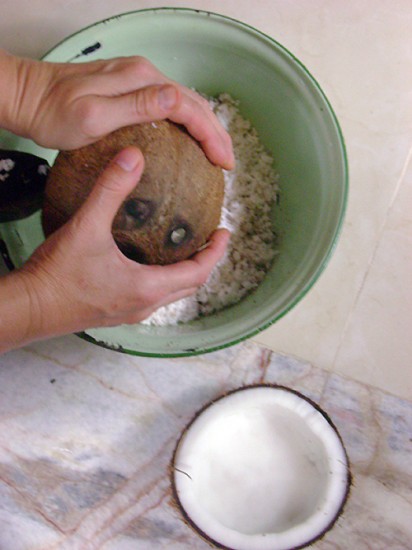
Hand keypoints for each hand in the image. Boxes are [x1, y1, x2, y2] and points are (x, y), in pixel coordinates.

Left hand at [2, 52, 233, 169]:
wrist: (28, 97)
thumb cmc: (54, 112)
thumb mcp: (93, 115)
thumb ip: (135, 105)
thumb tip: (174, 99)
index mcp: (140, 79)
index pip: (189, 106)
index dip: (211, 135)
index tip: (223, 162)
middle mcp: (144, 74)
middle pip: (193, 103)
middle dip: (216, 133)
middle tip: (227, 163)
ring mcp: (137, 80)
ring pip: (184, 103)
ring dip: (205, 128)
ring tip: (217, 154)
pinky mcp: (130, 89)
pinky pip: (169, 105)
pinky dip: (187, 124)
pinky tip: (190, 140)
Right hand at [8, 147, 228, 346]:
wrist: (30, 307)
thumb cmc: (58, 274)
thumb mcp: (87, 227)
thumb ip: (111, 189)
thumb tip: (133, 157)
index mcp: (147, 288)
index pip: (198, 272)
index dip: (215, 252)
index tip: (224, 232)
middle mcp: (144, 305)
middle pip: (190, 286)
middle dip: (205, 262)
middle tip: (210, 238)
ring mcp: (130, 312)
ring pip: (172, 294)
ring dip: (185, 272)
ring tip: (185, 246)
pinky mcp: (116, 312)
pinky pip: (152, 296)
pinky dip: (164, 278)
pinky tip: (149, 260)